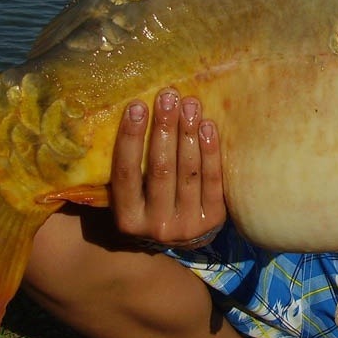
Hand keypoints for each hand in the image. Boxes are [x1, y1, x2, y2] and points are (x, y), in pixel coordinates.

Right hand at [110, 88, 225, 248]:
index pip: (126, 174)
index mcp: (127, 219)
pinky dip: (210, 151)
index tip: (137, 106)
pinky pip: (213, 180)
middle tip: (168, 96)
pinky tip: (208, 126)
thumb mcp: (130, 198)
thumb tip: (123, 116)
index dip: (130, 138)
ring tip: (190, 104)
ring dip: (188, 133)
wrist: (182, 240)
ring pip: (188, 172)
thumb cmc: (150, 204)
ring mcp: (187, 226)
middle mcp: (156, 226)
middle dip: (165, 128)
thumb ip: (126, 170)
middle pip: (160, 169)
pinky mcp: (213, 220)